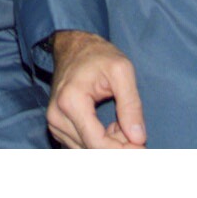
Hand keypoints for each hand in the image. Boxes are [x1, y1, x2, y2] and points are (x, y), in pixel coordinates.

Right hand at [46, 29, 147, 148]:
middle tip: (134, 128)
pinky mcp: (57, 127)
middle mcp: (56, 116)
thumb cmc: (98, 55)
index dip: (123, 150)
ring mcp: (54, 123)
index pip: (98, 144)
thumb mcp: (122, 71)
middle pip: (93, 150)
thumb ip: (131, 105)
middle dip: (118, 145)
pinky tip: (109, 126)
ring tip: (121, 122)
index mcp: (70, 101)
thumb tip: (138, 138)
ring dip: (110, 144)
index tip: (143, 145)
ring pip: (88, 151)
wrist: (73, 46)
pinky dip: (100, 141)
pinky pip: (82, 146)